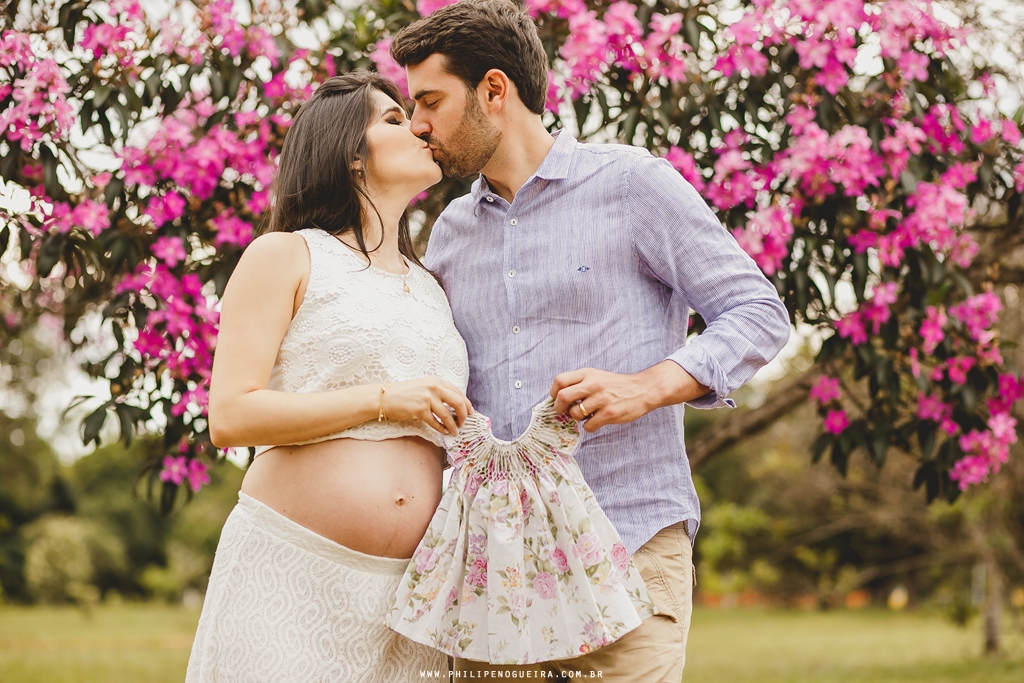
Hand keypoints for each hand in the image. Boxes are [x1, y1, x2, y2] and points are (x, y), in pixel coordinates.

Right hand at [380, 377, 471, 434]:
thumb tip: (456, 405)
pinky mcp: (420, 410)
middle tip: (464, 423)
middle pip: (458, 402)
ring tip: (455, 431)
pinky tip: (444, 432)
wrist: (385, 397)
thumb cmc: (404, 393)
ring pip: (448, 415)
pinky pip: (436, 422)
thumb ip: (439, 392)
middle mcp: (434, 388)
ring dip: (453, 425)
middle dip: (464, 415)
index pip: (458, 392)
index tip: (470, 413)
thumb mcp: (424, 386)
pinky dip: (442, 429)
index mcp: (436, 381)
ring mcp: (427, 399)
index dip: (467, 404)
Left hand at [550, 361, 707, 432]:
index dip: (553, 392)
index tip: (556, 399)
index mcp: (588, 374)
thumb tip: (558, 398)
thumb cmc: (616, 385)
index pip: (560, 380)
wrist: (643, 389)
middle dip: (559, 408)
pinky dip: (589, 426)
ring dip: (577, 418)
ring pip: (575, 413)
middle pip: (562, 397)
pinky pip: (588, 426)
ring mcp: (601, 399)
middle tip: (564, 411)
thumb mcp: (597, 376)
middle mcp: (593, 384)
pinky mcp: (609, 413)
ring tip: (587, 415)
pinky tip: (597, 421)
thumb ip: (580, 383)